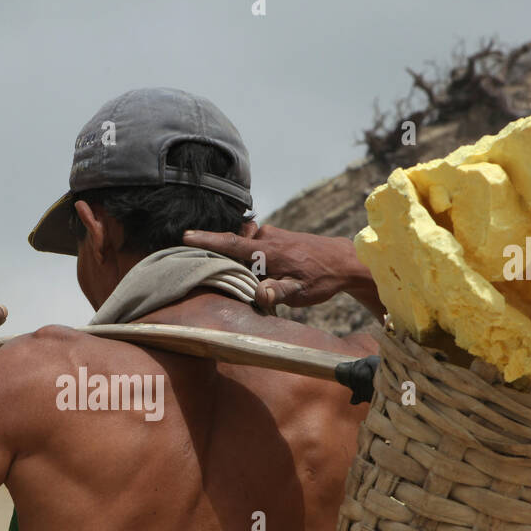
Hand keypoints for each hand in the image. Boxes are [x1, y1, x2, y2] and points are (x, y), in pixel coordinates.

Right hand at [182, 223, 382, 317]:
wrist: (344, 260)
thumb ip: (278, 292)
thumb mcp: (299, 292)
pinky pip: (254, 245)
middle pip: (234, 246)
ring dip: (238, 259)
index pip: (231, 244)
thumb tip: (259, 295)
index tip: (187, 236)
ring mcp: (272, 235)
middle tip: (207, 268)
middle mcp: (267, 238)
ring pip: (244, 246)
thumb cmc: (321, 278)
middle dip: (219, 256)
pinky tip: (256, 271)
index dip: (207, 241)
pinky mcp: (276, 237)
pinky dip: (248, 256)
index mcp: (268, 251)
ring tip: (238, 277)